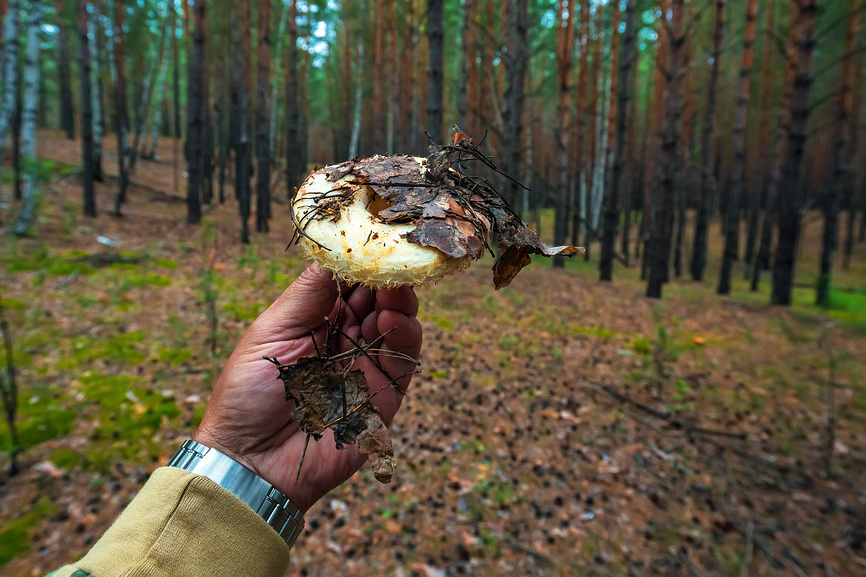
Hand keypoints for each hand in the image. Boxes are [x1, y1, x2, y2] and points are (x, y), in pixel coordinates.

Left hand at [193, 263, 421, 511]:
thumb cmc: (247, 394)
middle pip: (378, 301)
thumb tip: (335, 249)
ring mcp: (366, 369)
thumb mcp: (270, 332)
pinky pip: (404, 363)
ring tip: (395, 290)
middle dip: (387, 279)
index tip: (374, 240)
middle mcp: (345, 342)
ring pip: (397, 327)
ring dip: (400, 304)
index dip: (362, 264)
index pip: (349, 285)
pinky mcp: (383, 399)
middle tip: (393, 259)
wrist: (249, 461)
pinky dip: (405, 337)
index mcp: (316, 323)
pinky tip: (392, 321)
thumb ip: (307, 294)